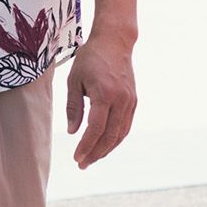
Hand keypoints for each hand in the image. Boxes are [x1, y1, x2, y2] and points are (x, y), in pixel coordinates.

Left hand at [65, 36, 136, 169]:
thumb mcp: (74, 80)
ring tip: (92, 158)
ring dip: (106, 149)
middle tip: (82, 164)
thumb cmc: (90, 58)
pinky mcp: (133, 100)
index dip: (86, 146)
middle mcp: (121, 100)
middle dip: (96, 153)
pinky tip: (104, 145)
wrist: (114, 42)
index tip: (76, 158)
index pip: (96, 129)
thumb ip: (74, 107)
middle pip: (110, 136)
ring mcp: (130, 101)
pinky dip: (115, 138)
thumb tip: (73, 132)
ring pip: (120, 134)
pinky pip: (125, 125)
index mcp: (104, 94)